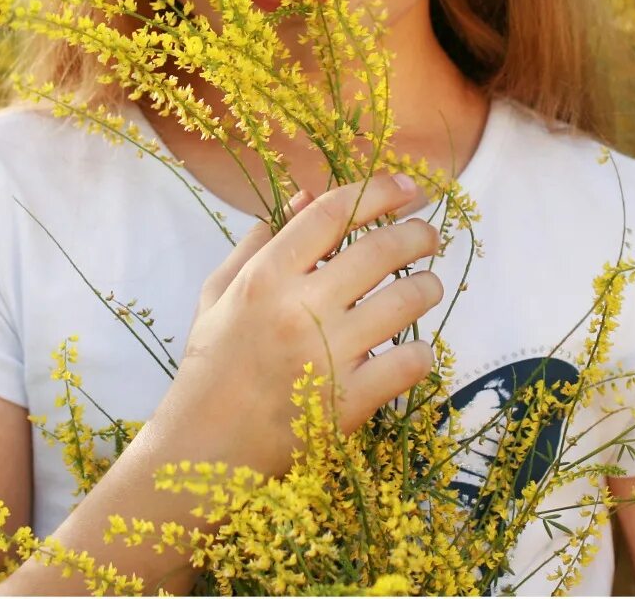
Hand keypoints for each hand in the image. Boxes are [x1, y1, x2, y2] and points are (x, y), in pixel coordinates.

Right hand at [159, 172, 444, 481]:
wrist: (205, 447)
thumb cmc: (212, 364)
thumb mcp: (219, 293)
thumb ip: (258, 243)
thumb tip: (305, 196)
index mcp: (265, 276)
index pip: (333, 213)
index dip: (378, 191)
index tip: (407, 188)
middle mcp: (298, 308)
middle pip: (381, 249)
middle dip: (418, 234)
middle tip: (428, 236)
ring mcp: (326, 356)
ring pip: (406, 300)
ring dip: (427, 287)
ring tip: (426, 288)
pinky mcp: (348, 402)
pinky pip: (410, 362)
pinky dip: (422, 353)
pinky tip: (415, 351)